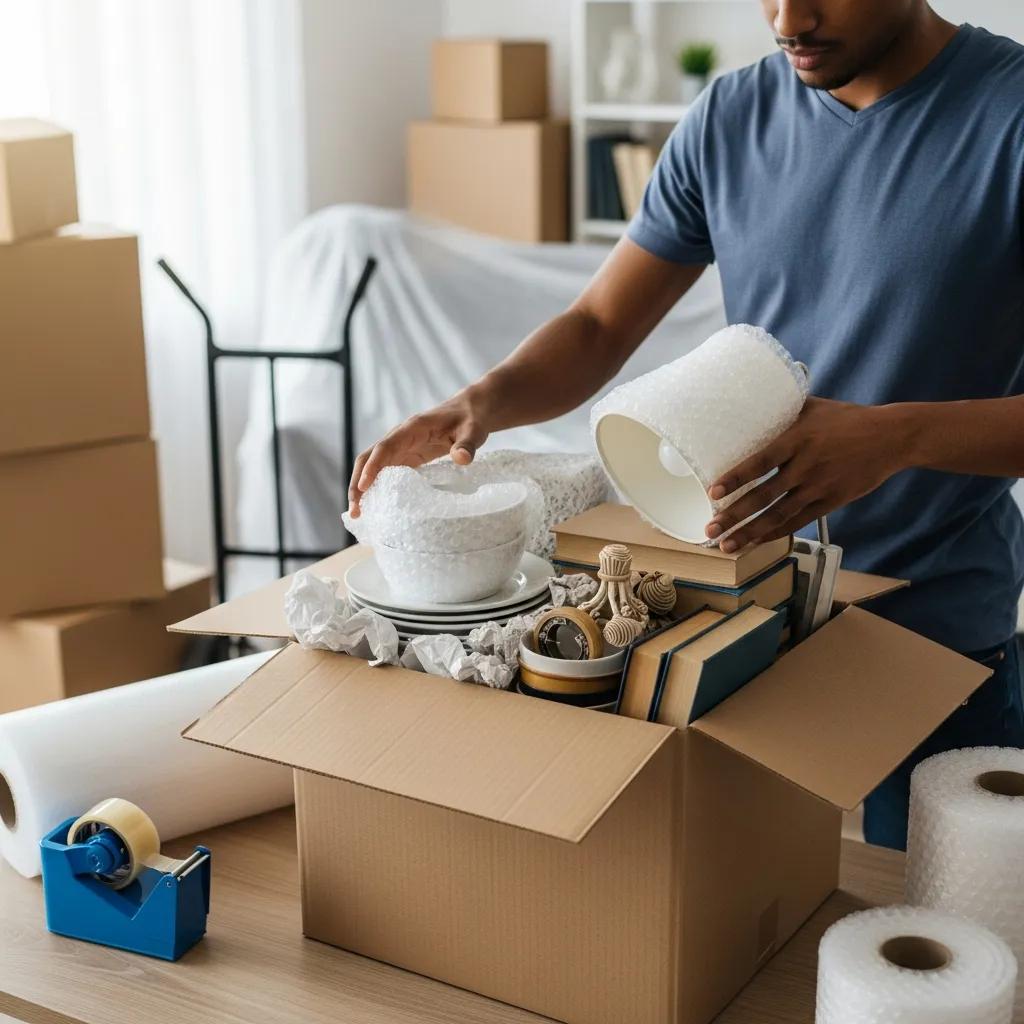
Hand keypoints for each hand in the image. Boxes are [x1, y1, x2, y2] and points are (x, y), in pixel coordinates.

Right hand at [348, 392, 489, 515]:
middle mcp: (400, 437)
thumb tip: (462, 459)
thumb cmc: (471, 419)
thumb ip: (467, 444)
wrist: (471, 411)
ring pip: (373, 466)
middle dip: (358, 482)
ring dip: (362, 487)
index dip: (373, 466)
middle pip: (369, 458)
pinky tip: (375, 505)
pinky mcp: (407, 456)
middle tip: (355, 510)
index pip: (385, 447)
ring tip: (358, 513)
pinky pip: (386, 471)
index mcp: (412, 428)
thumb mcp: (473, 431)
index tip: (363, 487)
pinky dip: (376, 487)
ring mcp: (401, 447)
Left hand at [704, 398, 905, 551]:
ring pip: (778, 515)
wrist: (892, 437)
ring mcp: (819, 486)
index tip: (714, 492)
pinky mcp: (832, 501)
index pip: (760, 462)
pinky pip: (798, 522)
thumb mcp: (813, 407)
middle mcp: (806, 465)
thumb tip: (750, 405)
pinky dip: (775, 533)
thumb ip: (783, 410)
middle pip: (764, 496)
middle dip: (734, 516)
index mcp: (797, 439)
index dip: (736, 479)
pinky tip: (756, 541)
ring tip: (727, 545)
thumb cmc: (848, 419)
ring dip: (750, 532)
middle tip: (710, 529)